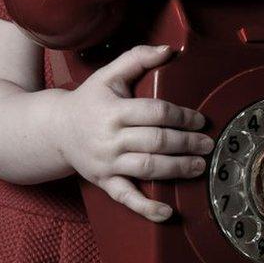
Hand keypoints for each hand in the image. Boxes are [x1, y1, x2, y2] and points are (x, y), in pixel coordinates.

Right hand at [55, 44, 213, 222]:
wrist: (56, 129)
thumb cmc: (88, 100)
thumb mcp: (109, 74)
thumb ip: (137, 58)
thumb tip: (168, 50)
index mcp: (114, 110)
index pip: (155, 112)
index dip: (181, 116)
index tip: (200, 120)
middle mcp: (110, 138)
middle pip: (156, 142)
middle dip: (186, 144)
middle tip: (207, 144)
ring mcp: (107, 163)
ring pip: (147, 168)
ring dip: (177, 169)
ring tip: (199, 166)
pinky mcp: (104, 182)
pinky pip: (127, 198)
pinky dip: (147, 207)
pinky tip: (167, 211)